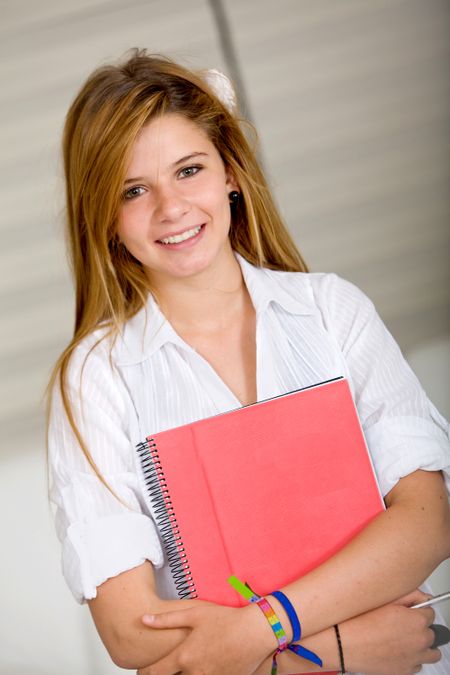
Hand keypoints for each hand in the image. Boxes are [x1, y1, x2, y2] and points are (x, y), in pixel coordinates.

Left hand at [138, 601, 274, 674]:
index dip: (143, 672)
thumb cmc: (226, 619)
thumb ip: (167, 619)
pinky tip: (203, 668)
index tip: (141, 670)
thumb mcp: (195, 614)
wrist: (256, 632)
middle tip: (163, 669)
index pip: (155, 672)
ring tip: (185, 666)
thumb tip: (144, 620)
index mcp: (184, 656)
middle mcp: (195, 672)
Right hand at [340, 590, 441, 674]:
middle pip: (431, 633)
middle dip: (420, 628)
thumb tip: (422, 598)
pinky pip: (416, 665)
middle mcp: (420, 640)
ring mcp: (414, 658)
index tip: (411, 612)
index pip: (431, 612)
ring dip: (421, 646)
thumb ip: (410, 595)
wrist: (344, 643)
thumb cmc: (360, 620)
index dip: (419, 610)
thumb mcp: (385, 599)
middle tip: (403, 625)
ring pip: (430, 653)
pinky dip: (410, 659)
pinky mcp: (405, 672)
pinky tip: (395, 650)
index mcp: (417, 620)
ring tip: (404, 640)